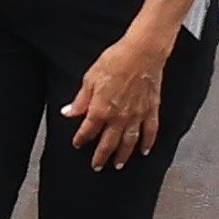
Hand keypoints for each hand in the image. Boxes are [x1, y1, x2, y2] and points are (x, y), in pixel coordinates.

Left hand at [72, 26, 175, 166]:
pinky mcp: (151, 110)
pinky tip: (145, 151)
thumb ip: (80, 100)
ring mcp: (136, 115)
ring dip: (123, 156)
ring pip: (129, 142)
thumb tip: (68, 112)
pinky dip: (148, 143)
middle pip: (108, 143)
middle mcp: (118, 117)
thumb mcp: (89, 79)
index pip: (88, 131)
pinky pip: (150, 131)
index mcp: (100, 109)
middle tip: (97, 166)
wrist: (141, 53)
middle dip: (101, 156)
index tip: (78, 144)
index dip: (81, 139)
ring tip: (118, 165)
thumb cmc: (115, 61)